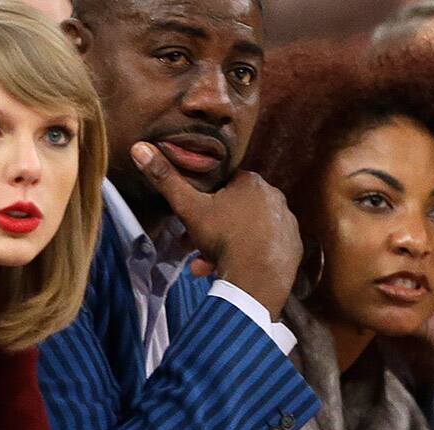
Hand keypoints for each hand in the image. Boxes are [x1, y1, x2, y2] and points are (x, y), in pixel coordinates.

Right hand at [130, 142, 301, 318]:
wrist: (257, 277)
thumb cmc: (223, 237)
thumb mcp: (189, 208)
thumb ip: (166, 180)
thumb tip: (139, 147)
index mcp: (251, 181)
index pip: (223, 185)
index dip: (204, 202)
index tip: (192, 219)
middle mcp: (275, 195)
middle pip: (235, 208)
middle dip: (214, 227)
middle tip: (196, 246)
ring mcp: (287, 221)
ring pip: (249, 228)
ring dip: (228, 244)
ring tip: (210, 264)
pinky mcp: (293, 244)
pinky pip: (266, 245)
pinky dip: (250, 253)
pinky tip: (235, 267)